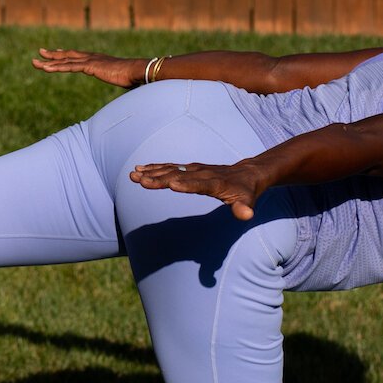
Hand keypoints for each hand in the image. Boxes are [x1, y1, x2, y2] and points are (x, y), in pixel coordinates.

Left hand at [32, 48, 142, 86]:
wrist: (137, 71)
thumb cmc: (134, 77)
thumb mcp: (122, 80)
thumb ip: (120, 81)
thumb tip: (127, 87)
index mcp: (98, 60)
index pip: (78, 56)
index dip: (66, 54)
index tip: (57, 53)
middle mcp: (92, 57)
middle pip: (68, 55)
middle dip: (53, 54)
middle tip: (40, 53)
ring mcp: (90, 61)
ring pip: (64, 60)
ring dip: (49, 62)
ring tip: (35, 62)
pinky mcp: (89, 66)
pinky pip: (69, 67)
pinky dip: (56, 67)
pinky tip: (46, 68)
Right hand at [130, 162, 267, 220]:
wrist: (247, 173)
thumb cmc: (246, 191)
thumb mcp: (248, 200)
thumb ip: (244, 208)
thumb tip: (246, 215)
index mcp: (216, 183)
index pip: (200, 184)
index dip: (187, 184)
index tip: (172, 185)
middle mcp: (202, 173)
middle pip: (178, 175)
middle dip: (159, 178)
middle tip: (139, 180)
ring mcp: (195, 169)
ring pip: (171, 170)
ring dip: (151, 172)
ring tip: (133, 174)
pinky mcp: (190, 168)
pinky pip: (170, 167)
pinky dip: (155, 168)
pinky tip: (140, 169)